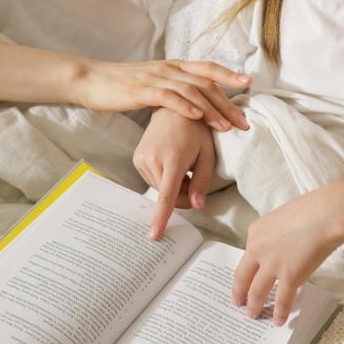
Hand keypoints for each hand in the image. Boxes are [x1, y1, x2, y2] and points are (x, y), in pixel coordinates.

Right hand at [76, 57, 250, 129]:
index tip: (248, 84)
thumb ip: (174, 90)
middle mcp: (169, 69)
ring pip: (191, 90)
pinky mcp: (141, 90)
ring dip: (211, 109)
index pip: (208, 68)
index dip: (229, 75)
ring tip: (226, 126)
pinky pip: (167, 97)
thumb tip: (194, 104)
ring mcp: (155, 78)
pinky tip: (195, 117)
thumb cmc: (123, 85)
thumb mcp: (154, 83)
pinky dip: (184, 106)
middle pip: (206, 83)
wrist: (91, 80)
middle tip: (244, 122)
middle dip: (228, 103)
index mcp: (174, 66)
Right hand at [133, 109, 215, 238]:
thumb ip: (202, 182)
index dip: (161, 217)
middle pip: (168, 195)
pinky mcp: (136, 158)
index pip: (167, 196)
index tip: (154, 235)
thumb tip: (196, 206)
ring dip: (173, 186)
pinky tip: (171, 161)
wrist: (173, 108)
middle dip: (182, 194)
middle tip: (193, 175)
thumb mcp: (206, 155)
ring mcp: (142, 158)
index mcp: (174, 158)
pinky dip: (163, 178)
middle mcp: (153, 159)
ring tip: (183, 164)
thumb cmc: (196, 130)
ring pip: (159, 189)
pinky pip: (152, 179)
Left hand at [232, 184, 343, 324]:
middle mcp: (257, 249)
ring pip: (257, 292)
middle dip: (239, 292)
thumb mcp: (282, 219)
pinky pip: (282, 300)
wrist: (327, 214)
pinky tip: (278, 321)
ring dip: (254, 306)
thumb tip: (280, 251)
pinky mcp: (289, 277)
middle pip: (243, 276)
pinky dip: (279, 312)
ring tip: (253, 315)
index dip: (245, 271)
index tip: (243, 280)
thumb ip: (275, 236)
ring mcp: (272, 264)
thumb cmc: (311, 210)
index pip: (246, 256)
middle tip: (237, 302)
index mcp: (255, 232)